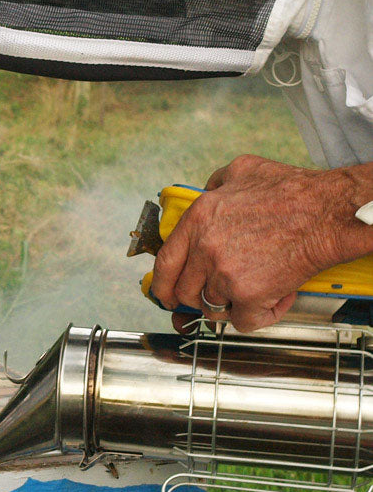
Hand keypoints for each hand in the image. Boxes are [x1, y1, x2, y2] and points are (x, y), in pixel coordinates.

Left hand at [151, 155, 372, 331]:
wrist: (328, 212)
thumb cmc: (293, 191)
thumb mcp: (241, 170)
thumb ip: (215, 184)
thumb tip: (207, 192)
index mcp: (198, 220)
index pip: (165, 263)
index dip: (163, 285)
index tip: (166, 295)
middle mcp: (205, 248)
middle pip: (187, 291)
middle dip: (201, 297)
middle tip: (222, 293)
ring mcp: (225, 274)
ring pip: (214, 308)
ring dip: (234, 304)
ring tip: (257, 288)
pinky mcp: (250, 294)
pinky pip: (244, 321)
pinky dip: (260, 315)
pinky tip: (276, 298)